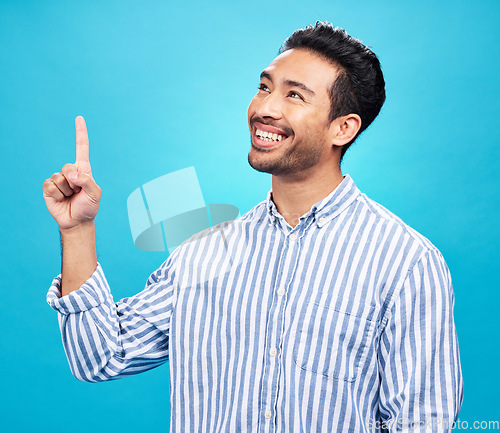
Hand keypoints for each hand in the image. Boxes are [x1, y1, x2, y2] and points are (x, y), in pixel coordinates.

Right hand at [43, 116, 100, 230]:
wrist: (77, 221)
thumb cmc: (89, 206)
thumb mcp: (95, 194)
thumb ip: (87, 181)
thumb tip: (72, 174)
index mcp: (83, 169)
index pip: (81, 148)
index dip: (80, 133)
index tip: (79, 118)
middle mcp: (70, 171)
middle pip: (68, 167)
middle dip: (74, 182)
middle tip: (78, 193)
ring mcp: (58, 179)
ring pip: (59, 179)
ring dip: (67, 191)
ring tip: (71, 197)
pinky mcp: (48, 187)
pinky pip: (50, 185)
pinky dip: (57, 194)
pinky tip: (61, 199)